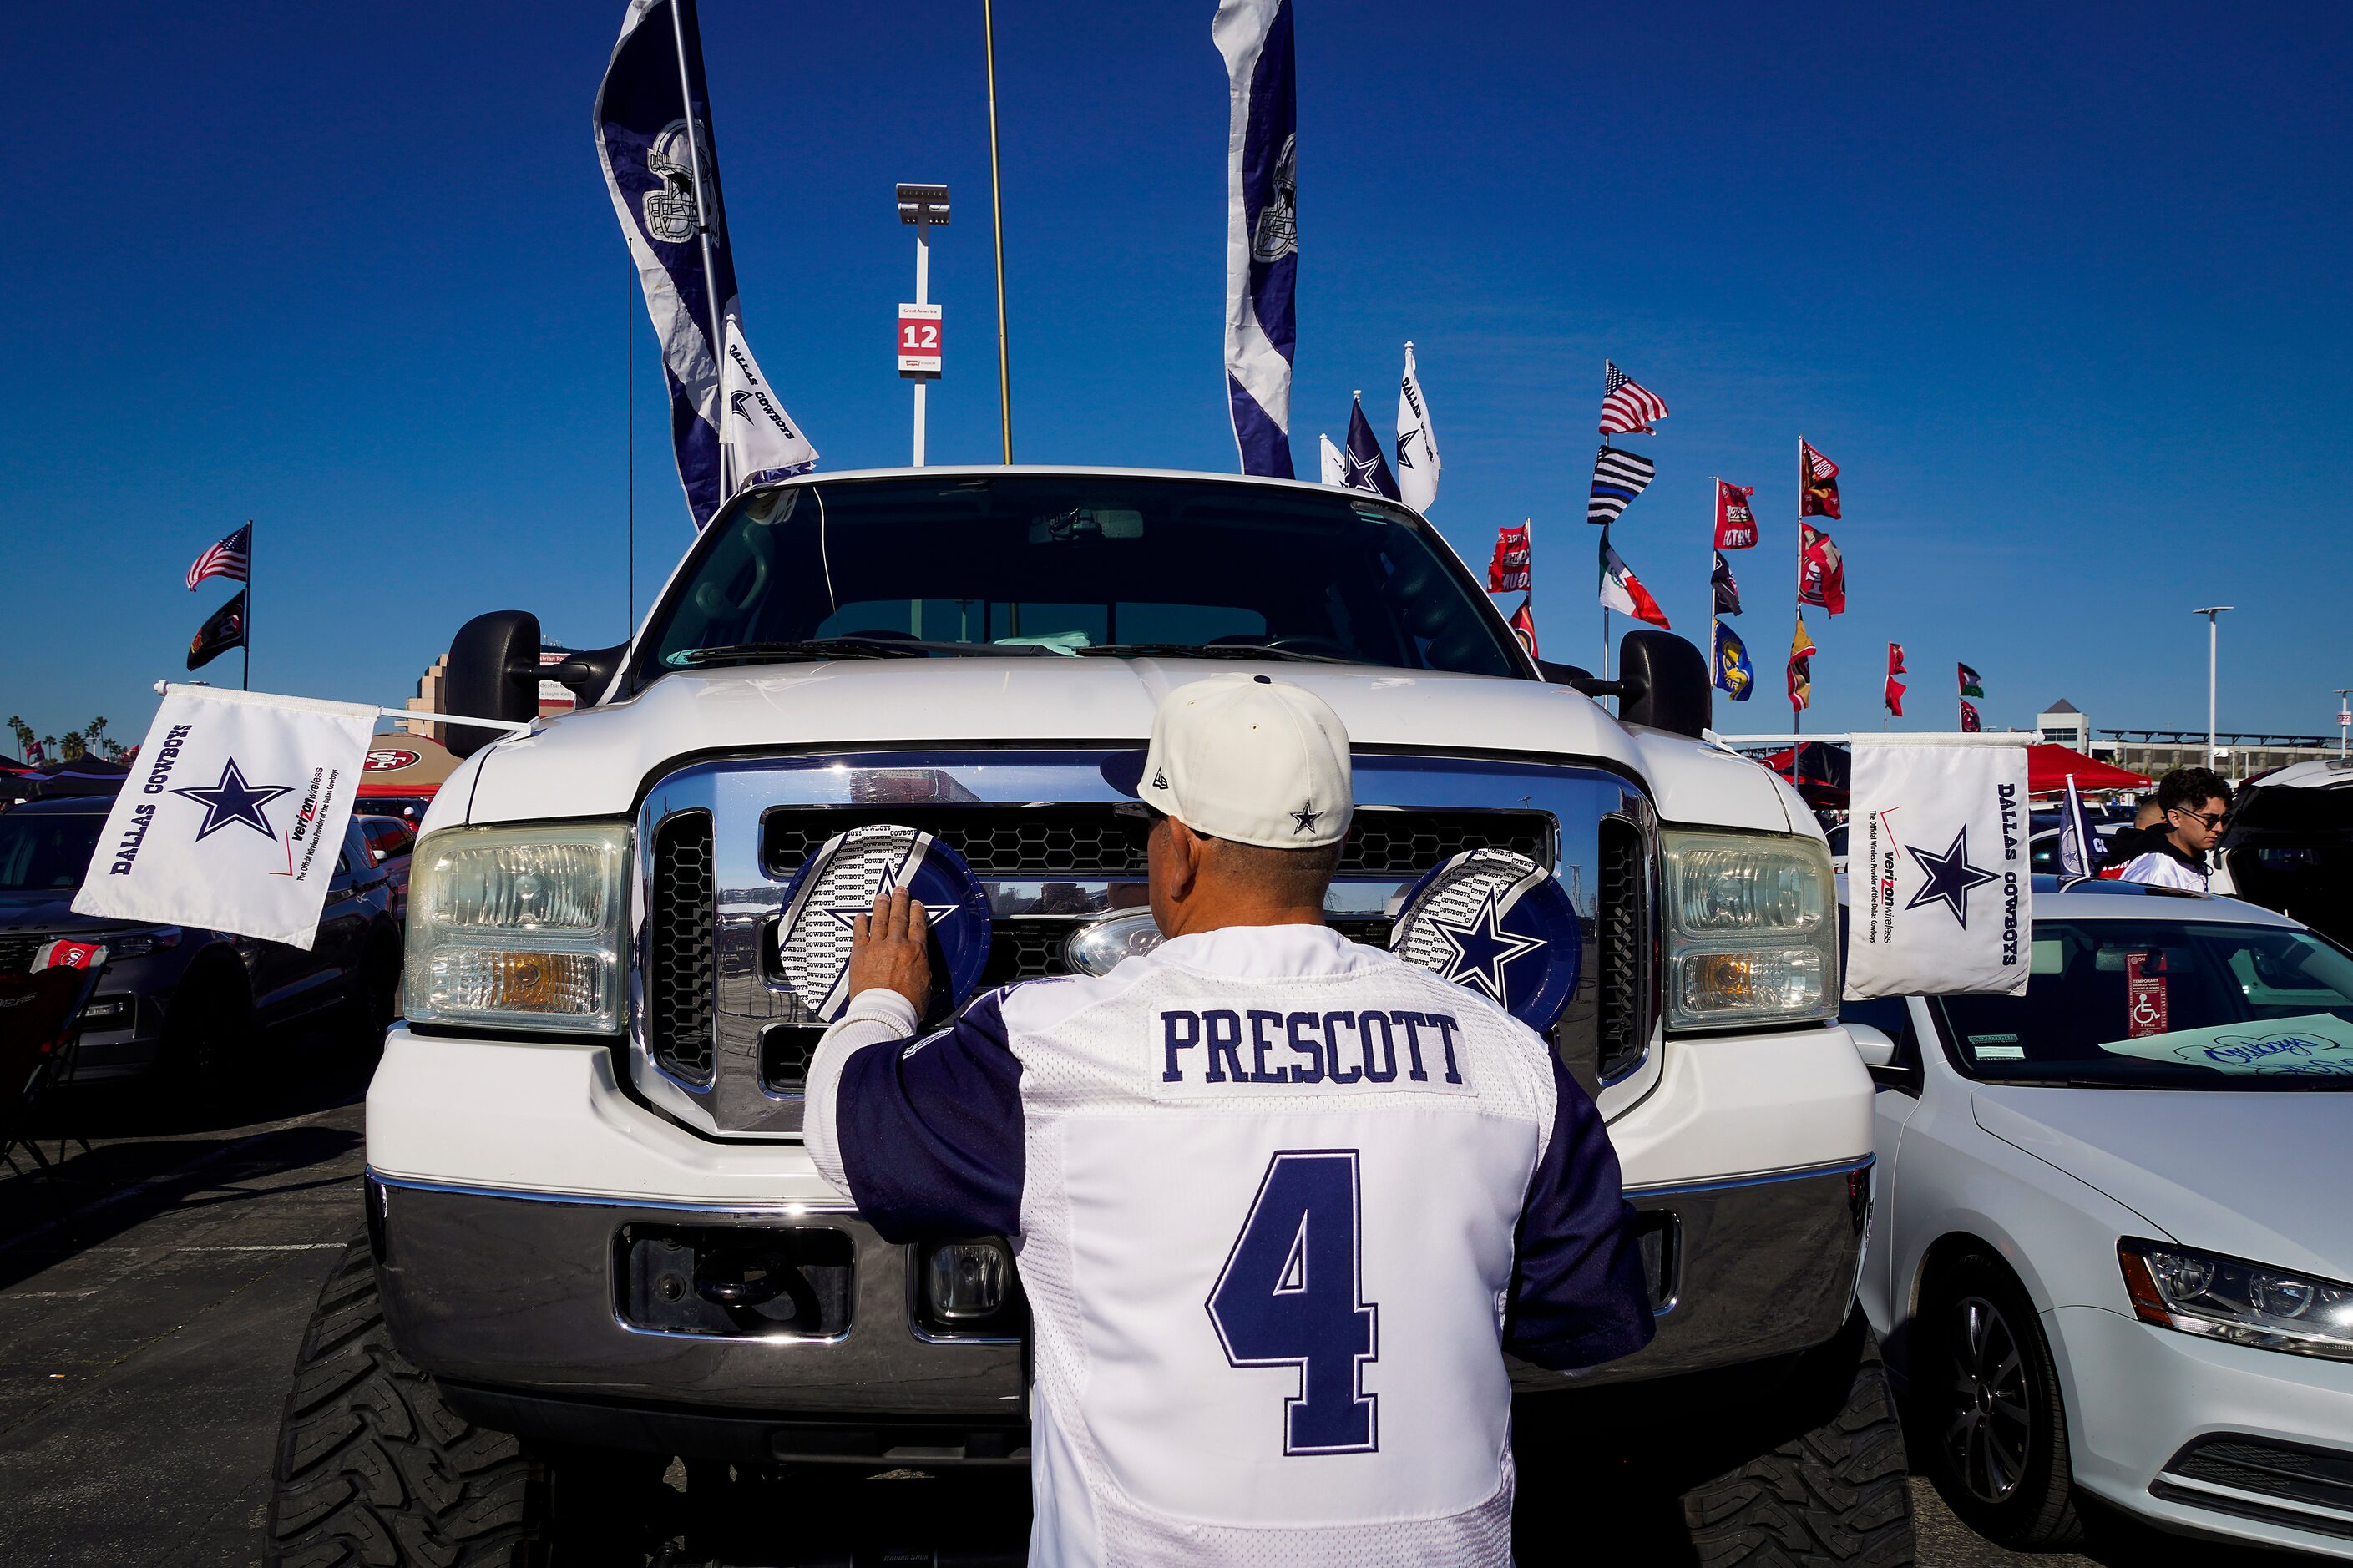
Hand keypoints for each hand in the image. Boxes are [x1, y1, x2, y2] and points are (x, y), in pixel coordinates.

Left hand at [847, 887, 931, 1013]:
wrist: (883, 1013)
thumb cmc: (904, 1006)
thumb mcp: (925, 985)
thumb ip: (921, 969)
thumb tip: (919, 966)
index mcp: (917, 952)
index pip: (918, 925)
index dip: (917, 912)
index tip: (916, 904)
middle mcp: (897, 945)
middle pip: (899, 916)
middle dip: (900, 901)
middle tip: (900, 890)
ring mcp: (877, 947)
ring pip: (880, 920)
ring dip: (881, 906)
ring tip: (882, 896)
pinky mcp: (859, 954)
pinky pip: (860, 933)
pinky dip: (861, 923)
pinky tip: (861, 916)